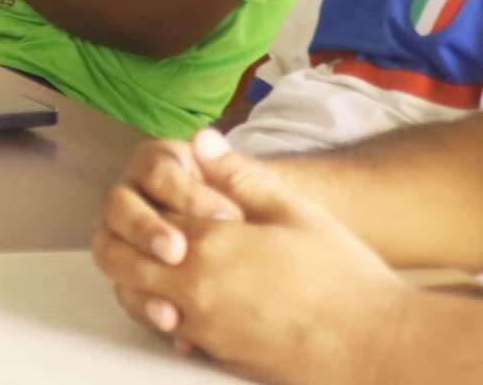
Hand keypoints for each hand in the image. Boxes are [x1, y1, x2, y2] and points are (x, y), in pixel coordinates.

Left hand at [92, 131, 404, 382]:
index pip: (141, 216)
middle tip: (147, 229)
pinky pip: (168, 331)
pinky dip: (164, 314)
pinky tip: (186, 302)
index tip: (167, 200)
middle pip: (119, 258)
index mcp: (209, 245)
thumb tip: (202, 141)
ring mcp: (201, 325)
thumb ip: (240, 175)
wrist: (376, 344)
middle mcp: (193, 287)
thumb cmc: (342, 275)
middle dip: (121, 239)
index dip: (148, 204)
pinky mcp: (215, 354)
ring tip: (161, 263)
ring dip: (133, 278)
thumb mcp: (293, 211)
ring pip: (133, 298)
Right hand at [95, 134, 247, 336]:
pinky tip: (176, 328)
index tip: (226, 216)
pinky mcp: (135, 276)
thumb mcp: (263, 196)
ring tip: (172, 301)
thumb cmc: (265, 221)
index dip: (186, 193)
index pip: (157, 171)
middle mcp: (136, 198)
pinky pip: (126, 291)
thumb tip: (206, 138)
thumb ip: (235, 170)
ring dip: (134, 272)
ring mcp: (129, 238)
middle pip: (119, 206)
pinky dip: (148, 310)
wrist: (275, 259)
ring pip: (109, 249)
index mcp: (162, 167)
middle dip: (145, 229)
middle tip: (177, 251)